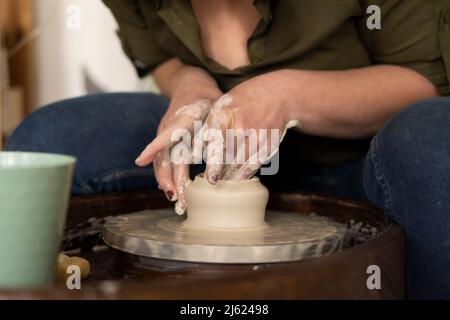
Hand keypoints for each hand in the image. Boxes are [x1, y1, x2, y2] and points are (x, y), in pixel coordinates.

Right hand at [135, 68, 222, 212]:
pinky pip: (162, 161)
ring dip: (167, 181)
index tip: (141, 161)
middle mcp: (168, 126)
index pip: (166, 132)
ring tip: (175, 199)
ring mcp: (164, 134)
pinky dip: (165, 176)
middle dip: (170, 178)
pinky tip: (170, 190)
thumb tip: (229, 150)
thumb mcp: (215, 106)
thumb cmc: (206, 98)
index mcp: (182, 117)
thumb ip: (217, 126)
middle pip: (165, 155)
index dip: (154, 147)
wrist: (190, 86)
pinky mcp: (165, 141)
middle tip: (178, 197)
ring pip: (161, 161)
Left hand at [202, 71, 299, 183]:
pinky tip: (235, 177)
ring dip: (229, 175)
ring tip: (221, 180)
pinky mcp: (269, 146)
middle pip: (228, 158)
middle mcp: (242, 125)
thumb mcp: (221, 106)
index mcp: (224, 114)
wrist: (277, 96)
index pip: (217, 142)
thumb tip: (193, 153)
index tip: (211, 178)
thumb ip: (207, 128)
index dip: (214, 163)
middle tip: (212, 181)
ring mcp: (257, 137)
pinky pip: (253, 166)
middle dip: (219, 172)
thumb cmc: (242, 102)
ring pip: (240, 165)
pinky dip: (243, 174)